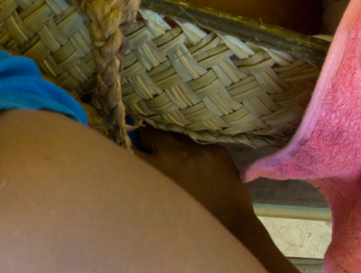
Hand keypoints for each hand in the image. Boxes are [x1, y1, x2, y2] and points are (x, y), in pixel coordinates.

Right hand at [135, 128, 254, 228]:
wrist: (231, 227)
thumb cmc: (188, 222)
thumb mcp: (160, 202)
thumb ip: (149, 180)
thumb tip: (137, 163)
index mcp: (159, 170)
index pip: (133, 147)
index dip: (129, 146)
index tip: (129, 149)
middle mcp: (177, 154)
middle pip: (152, 133)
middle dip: (148, 139)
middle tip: (149, 149)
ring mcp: (200, 150)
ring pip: (177, 136)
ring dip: (172, 145)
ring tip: (176, 158)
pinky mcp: (217, 151)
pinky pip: (199, 145)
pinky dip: (195, 153)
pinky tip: (200, 168)